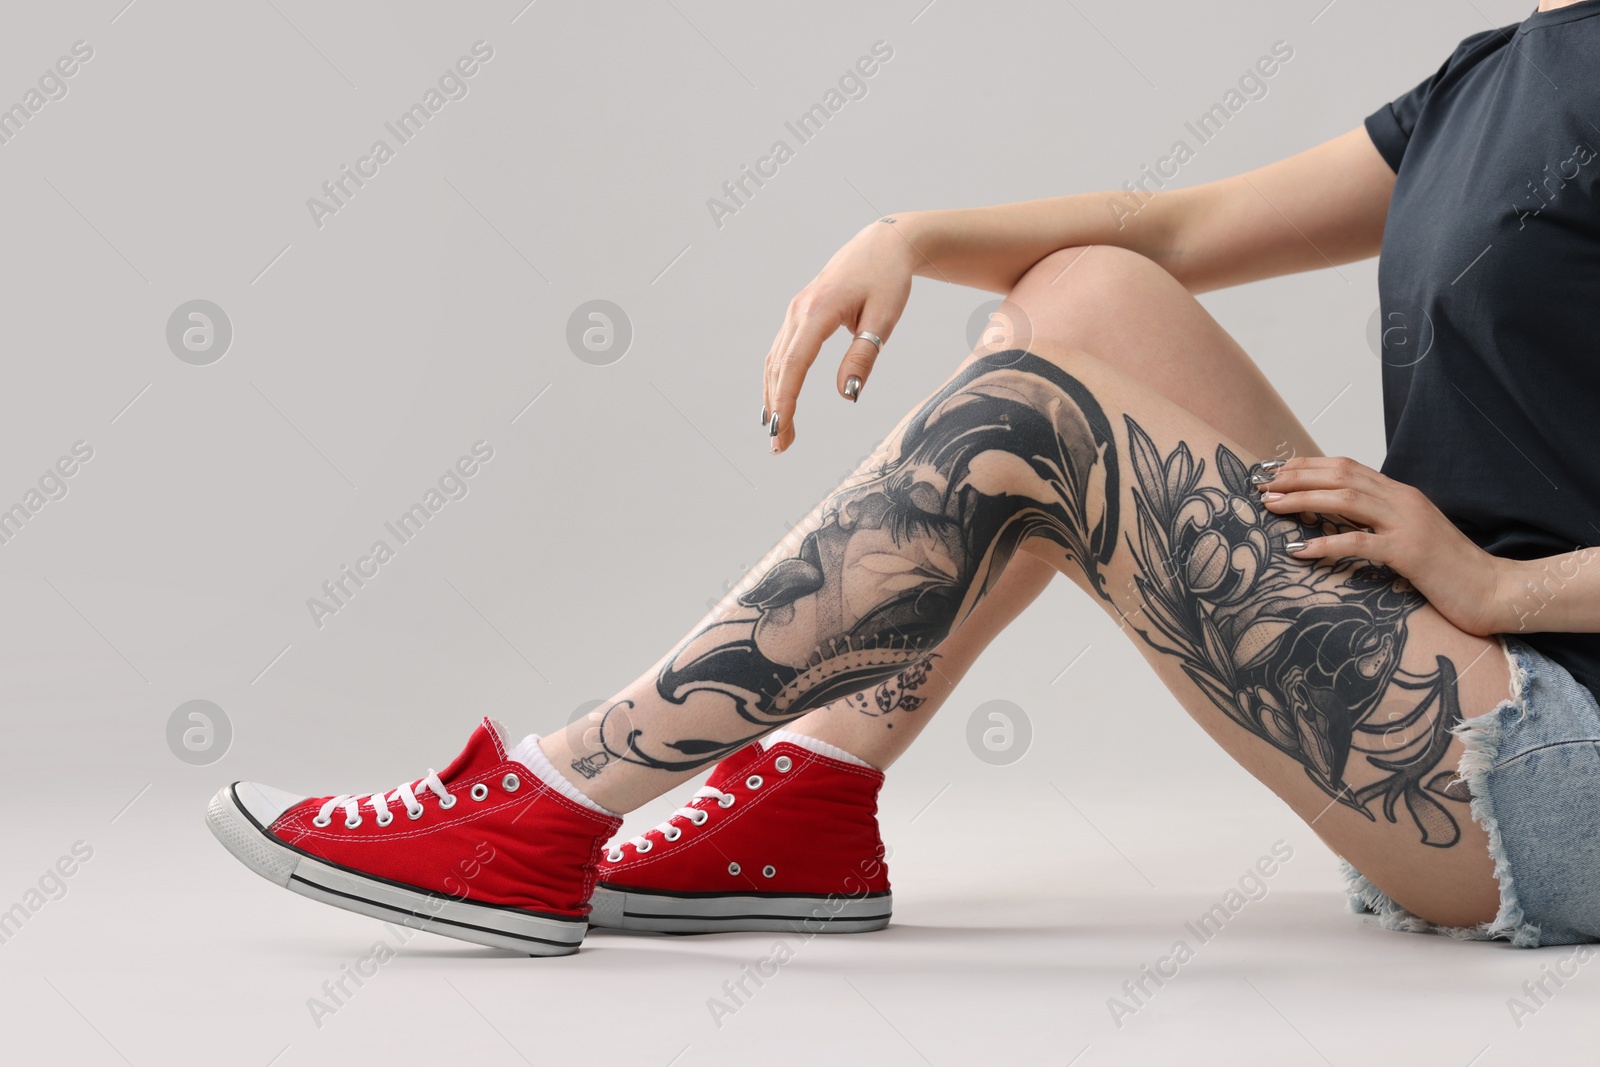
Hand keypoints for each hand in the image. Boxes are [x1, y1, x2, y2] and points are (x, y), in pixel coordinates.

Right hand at [761, 218, 918, 452]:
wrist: (883, 244)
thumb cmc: (888, 279)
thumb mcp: (884, 318)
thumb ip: (864, 355)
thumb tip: (848, 394)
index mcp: (818, 311)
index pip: (794, 364)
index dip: (785, 399)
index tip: (781, 429)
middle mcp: (798, 311)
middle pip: (778, 367)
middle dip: (776, 409)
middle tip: (779, 448)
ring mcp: (795, 312)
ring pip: (775, 361)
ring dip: (773, 398)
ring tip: (778, 433)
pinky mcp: (798, 315)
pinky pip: (780, 352)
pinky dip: (776, 380)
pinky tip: (777, 402)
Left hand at [1255, 456, 1512, 635]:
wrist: (1493, 589)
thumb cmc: (1447, 568)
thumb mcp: (1409, 535)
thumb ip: (1380, 521)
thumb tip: (1340, 518)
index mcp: (1401, 494)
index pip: (1347, 467)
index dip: (1308, 466)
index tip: (1275, 471)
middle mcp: (1403, 500)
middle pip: (1341, 475)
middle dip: (1297, 476)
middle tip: (1262, 484)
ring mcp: (1407, 524)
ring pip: (1346, 500)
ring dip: (1303, 500)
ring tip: (1271, 506)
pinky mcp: (1409, 553)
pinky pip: (1359, 543)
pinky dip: (1325, 543)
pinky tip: (1299, 549)